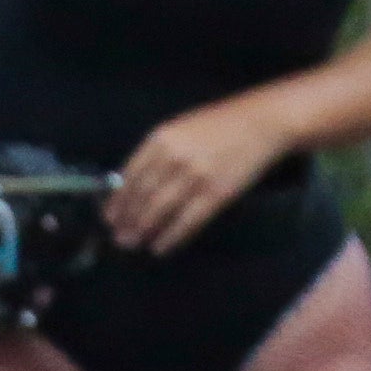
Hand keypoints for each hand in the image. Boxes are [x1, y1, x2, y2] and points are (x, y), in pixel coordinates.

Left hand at [102, 93, 282, 253]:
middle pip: (141, 196)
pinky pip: (187, 221)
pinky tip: (160, 247)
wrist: (260, 123)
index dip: (117, 200)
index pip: (130, 175)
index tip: (109, 217)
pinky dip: (171, 237)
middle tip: (119, 238)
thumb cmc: (219, 126)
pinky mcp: (216, 194)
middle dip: (127, 220)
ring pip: (159, 211)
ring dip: (143, 231)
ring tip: (134, 244)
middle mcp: (173, 157)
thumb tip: (133, 185)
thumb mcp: (180, 130)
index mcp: (161, 138)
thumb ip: (157, 153)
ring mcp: (195, 176)